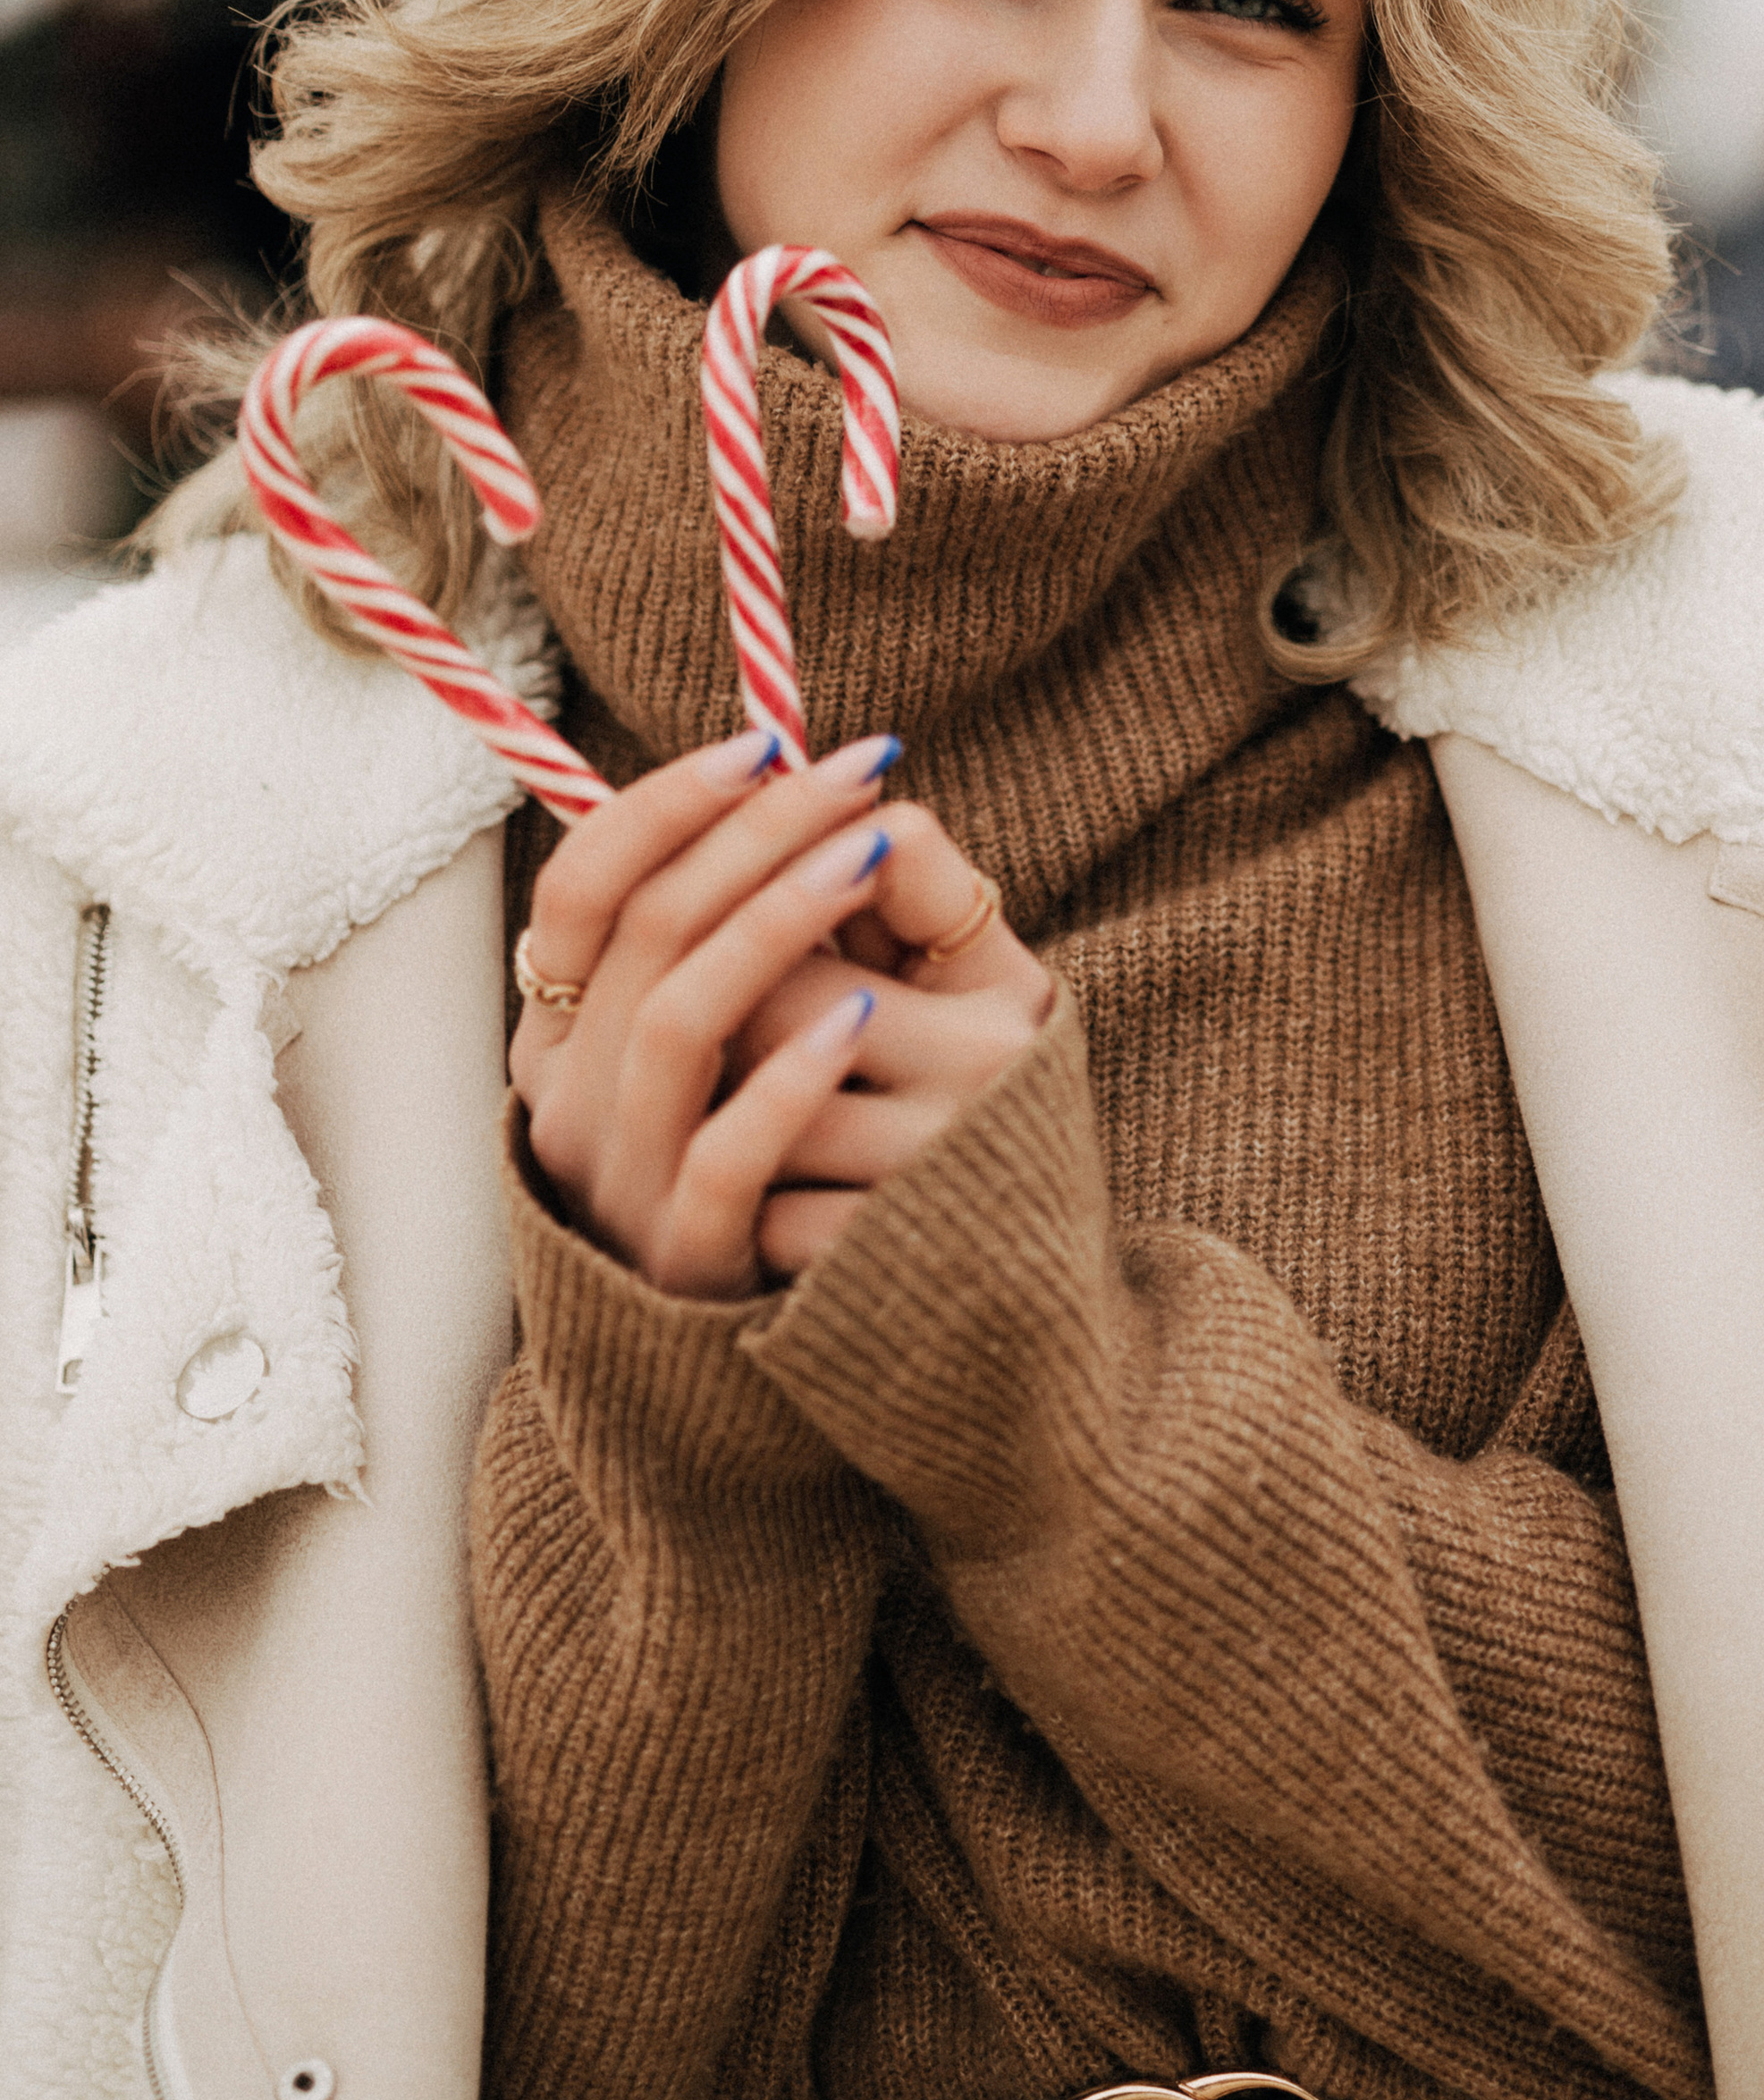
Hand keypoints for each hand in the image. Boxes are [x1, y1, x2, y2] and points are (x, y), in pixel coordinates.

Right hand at [509, 729, 1052, 1297]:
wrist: (728, 1357)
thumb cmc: (737, 1156)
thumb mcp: (701, 1042)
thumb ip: (704, 934)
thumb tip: (774, 774)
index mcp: (558, 1032)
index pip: (579, 885)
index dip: (666, 803)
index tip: (767, 741)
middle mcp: (566, 1100)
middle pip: (642, 931)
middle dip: (756, 833)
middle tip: (858, 773)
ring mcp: (618, 1183)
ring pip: (677, 1024)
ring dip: (778, 924)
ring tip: (870, 857)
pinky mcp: (684, 1257)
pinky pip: (724, 1155)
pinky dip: (788, 1077)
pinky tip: (860, 1012)